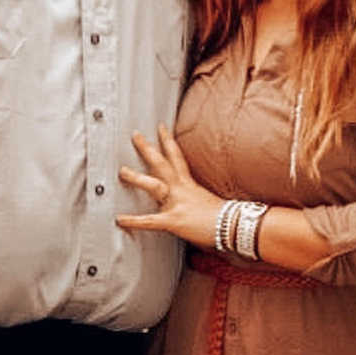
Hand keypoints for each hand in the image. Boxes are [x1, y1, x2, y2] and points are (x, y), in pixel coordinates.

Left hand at [116, 123, 223, 249]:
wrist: (235, 226)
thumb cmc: (227, 217)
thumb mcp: (209, 201)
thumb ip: (196, 200)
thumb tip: (193, 204)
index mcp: (190, 184)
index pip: (177, 157)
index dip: (168, 141)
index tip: (160, 128)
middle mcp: (182, 189)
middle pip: (162, 163)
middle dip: (147, 148)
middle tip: (135, 135)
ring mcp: (177, 203)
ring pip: (153, 185)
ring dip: (136, 177)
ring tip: (122, 171)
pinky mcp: (173, 220)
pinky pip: (149, 220)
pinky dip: (133, 221)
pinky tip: (120, 219)